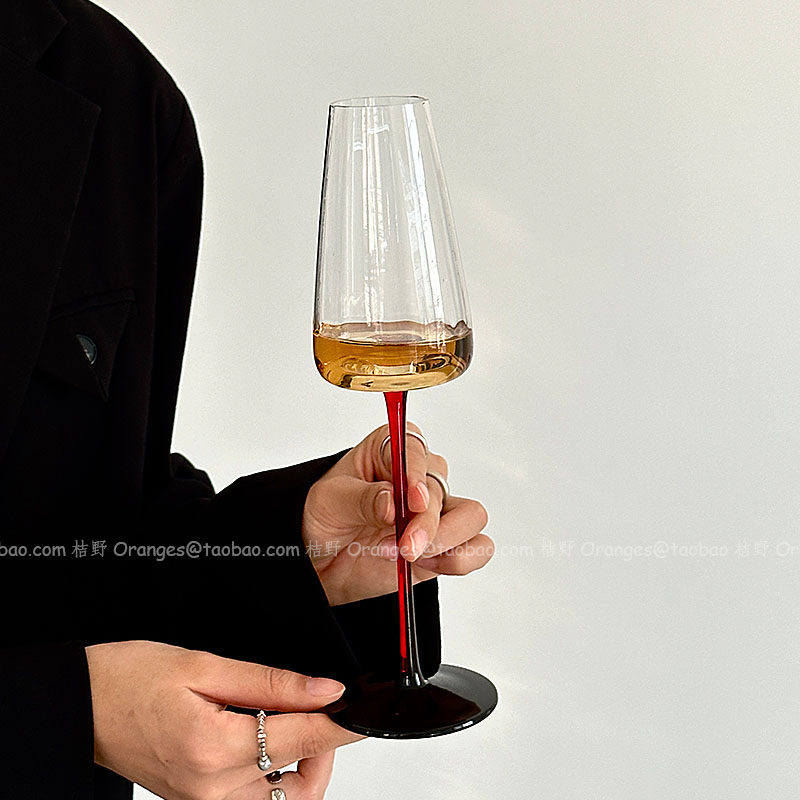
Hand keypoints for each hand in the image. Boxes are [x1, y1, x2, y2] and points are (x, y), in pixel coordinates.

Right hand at [86, 641, 361, 799]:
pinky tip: (266, 738)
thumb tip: (324, 690)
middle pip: (300, 785)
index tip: (363, 710)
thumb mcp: (204, 666)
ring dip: (301, 767)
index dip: (342, 724)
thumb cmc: (132, 677)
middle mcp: (211, 790)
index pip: (303, 741)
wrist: (83, 704)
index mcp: (213, 749)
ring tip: (292, 723)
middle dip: (323, 751)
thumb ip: (270, 682)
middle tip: (319, 710)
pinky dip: (274, 775)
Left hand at [302, 423, 493, 605]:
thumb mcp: (329, 503)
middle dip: (427, 522)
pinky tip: (428, 565)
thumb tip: (391, 501)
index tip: (413, 500)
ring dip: (448, 540)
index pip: (416, 450)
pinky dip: (461, 560)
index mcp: (390, 449)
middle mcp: (420, 476)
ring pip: (471, 516)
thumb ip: (361, 499)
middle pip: (442, 489)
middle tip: (405, 546)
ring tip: (412, 556)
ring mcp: (436, 510)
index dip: (418, 474)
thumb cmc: (325, 518)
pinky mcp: (446, 543)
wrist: (321, 561)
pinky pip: (478, 547)